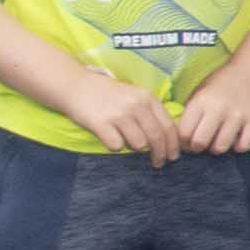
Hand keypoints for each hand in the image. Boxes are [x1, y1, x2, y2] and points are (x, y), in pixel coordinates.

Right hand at [66, 73, 182, 160]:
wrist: (76, 86)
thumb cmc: (107, 94)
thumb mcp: (134, 96)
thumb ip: (150, 112)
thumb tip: (168, 139)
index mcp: (147, 97)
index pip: (168, 125)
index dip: (173, 144)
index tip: (173, 156)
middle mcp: (136, 105)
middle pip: (156, 137)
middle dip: (160, 154)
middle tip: (158, 163)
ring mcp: (119, 113)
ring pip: (138, 144)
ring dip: (134, 148)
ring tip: (126, 141)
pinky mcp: (101, 123)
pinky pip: (116, 146)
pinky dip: (115, 146)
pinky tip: (109, 137)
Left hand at [173, 80, 249, 155]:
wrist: (246, 76)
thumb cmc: (216, 88)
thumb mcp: (197, 95)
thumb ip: (189, 116)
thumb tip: (182, 141)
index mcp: (201, 101)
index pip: (184, 132)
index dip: (182, 142)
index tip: (186, 142)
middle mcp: (219, 109)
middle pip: (200, 142)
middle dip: (197, 148)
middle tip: (200, 144)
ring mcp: (238, 116)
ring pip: (221, 147)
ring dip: (216, 148)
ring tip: (216, 141)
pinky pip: (244, 146)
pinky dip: (238, 147)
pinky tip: (234, 139)